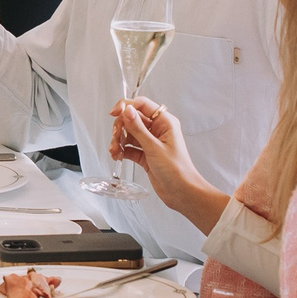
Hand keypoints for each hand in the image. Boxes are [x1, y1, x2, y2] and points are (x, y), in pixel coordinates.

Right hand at [109, 97, 226, 227]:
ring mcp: (151, 142)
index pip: (142, 105)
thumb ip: (138, 128)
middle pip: (132, 119)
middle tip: (116, 139)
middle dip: (121, 128)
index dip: (126, 106)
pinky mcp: (146, 154)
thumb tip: (127, 110)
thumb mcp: (154, 147)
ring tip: (115, 152)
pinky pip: (130, 147)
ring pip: (129, 134)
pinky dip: (122, 151)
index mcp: (164, 122)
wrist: (182, 193)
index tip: (114, 114)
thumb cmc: (177, 170)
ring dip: (119, 141)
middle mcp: (158, 130)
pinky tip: (118, 156)